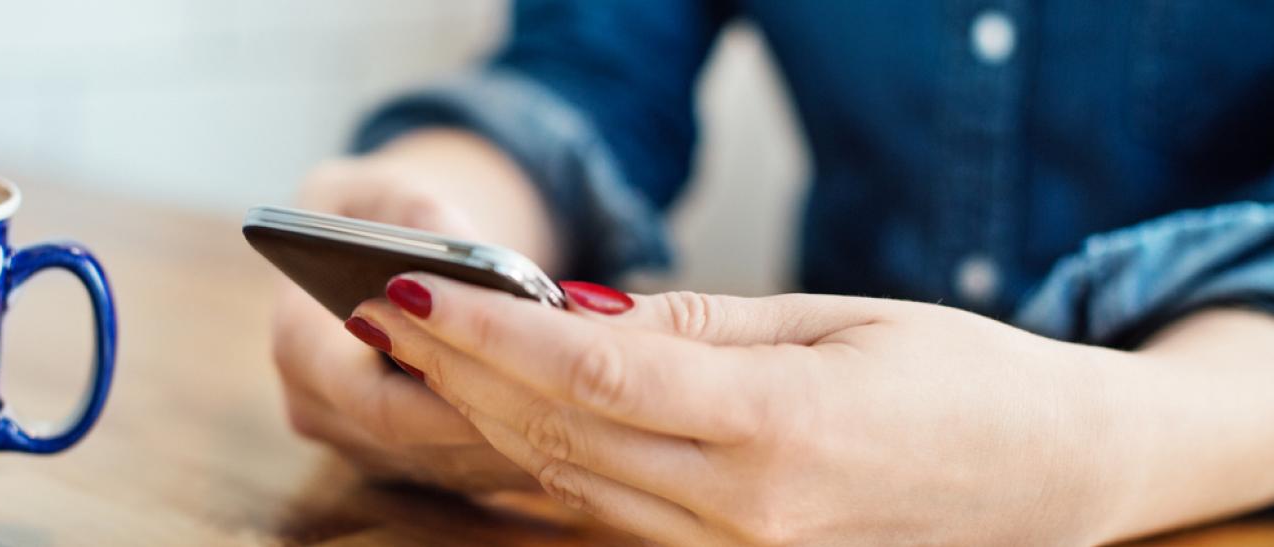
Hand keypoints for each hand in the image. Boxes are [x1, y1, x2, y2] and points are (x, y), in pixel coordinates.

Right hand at [271, 130, 554, 491]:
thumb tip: (466, 244)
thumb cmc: (372, 211)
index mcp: (299, 344)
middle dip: (497, 418)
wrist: (362, 247)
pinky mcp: (398, 458)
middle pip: (420, 443)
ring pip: (450, 464)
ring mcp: (356, 443)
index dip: (448, 395)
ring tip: (590, 408)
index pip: (374, 402)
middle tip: (577, 397)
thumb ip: (419, 213)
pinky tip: (579, 421)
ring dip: (518, 440)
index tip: (520, 372)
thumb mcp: (384, 188)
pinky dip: (520, 448)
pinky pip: (464, 469)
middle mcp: (318, 408)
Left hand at [349, 274, 1160, 543]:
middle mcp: (745, 512)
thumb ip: (701, 329)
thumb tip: (579, 317)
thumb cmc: (964, 382)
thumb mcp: (840, 321)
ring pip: (568, 482)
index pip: (587, 379)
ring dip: (484, 416)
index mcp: (780, 432)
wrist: (1055, 478)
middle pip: (556, 436)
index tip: (413, 290)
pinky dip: (543, 460)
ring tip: (422, 353)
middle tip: (388, 311)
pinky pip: (609, 512)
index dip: (485, 334)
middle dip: (459, 370)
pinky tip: (501, 414)